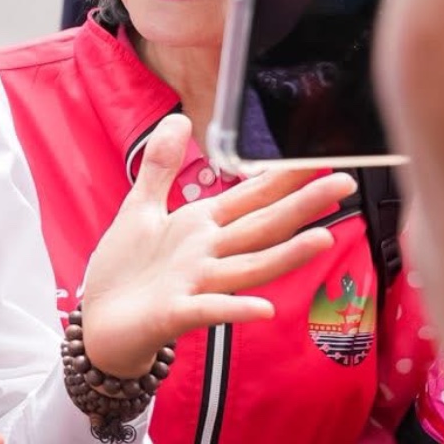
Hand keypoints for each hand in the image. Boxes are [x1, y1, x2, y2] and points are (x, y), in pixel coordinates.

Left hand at [79, 115, 353, 375]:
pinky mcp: (174, 314)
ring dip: (285, 256)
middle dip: (302, 206)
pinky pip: (207, 310)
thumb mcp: (139, 208)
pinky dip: (234, 309)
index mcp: (201, 226)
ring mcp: (196, 285)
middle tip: (345, 183)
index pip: (251, 196)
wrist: (98, 325)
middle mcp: (208, 255)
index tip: (320, 156)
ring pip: (248, 267)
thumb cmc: (124, 271)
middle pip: (262, 227)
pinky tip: (264, 308)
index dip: (283, 177)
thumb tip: (179, 119)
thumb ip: (161, 166)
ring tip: (323, 239)